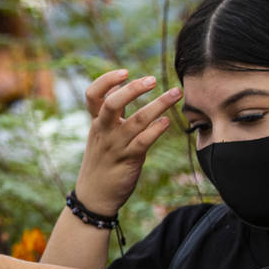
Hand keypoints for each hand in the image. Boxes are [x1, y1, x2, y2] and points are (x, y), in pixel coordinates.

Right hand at [74, 69, 181, 215]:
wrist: (94, 196)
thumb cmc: (101, 162)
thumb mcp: (100, 135)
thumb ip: (110, 112)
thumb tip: (119, 86)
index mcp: (96, 123)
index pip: (93, 95)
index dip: (107, 80)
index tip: (125, 72)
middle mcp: (104, 132)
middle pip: (113, 104)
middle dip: (133, 89)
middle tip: (152, 79)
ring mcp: (115, 146)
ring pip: (136, 121)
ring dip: (158, 105)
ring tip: (175, 93)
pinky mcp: (127, 161)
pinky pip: (143, 143)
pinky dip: (155, 131)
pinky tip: (167, 122)